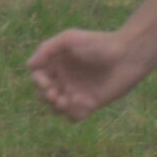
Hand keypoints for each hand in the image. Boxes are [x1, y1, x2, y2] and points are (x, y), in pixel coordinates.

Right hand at [28, 28, 148, 121]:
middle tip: (55, 93)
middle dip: (45, 96)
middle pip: (43, 94)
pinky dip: (73, 114)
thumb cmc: (99, 43)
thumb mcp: (69, 39)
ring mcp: (76, 92)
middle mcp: (64, 79)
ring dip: (56, 107)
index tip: (47, 80)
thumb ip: (47, 49)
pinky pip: (74, 117)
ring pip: (56, 108)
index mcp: (57, 63)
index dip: (38, 81)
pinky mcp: (90, 104)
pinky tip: (81, 105)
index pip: (38, 77)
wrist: (127, 55)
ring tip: (64, 101)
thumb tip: (29, 66)